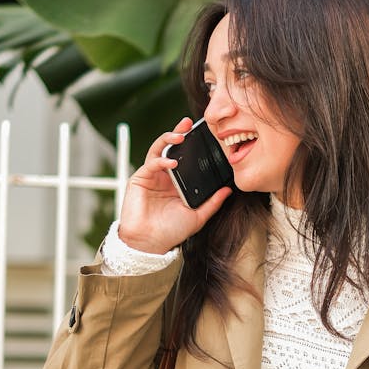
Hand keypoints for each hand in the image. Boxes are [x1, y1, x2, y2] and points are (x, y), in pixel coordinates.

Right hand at [117, 117, 232, 253]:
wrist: (150, 244)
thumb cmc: (171, 231)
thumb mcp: (198, 216)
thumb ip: (212, 203)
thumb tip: (228, 190)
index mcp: (178, 182)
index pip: (185, 157)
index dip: (192, 145)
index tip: (204, 135)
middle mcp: (165, 176)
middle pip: (171, 148)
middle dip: (179, 133)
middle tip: (188, 124)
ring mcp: (152, 176)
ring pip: (159, 150)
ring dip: (168, 139)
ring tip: (180, 136)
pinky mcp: (140, 179)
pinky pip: (151, 163)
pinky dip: (161, 160)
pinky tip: (171, 162)